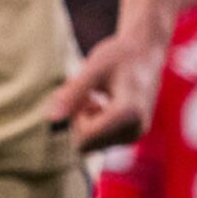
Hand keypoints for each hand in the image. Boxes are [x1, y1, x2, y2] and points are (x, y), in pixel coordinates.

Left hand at [46, 22, 162, 151]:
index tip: (83, 94)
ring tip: (95, 98)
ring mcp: (135, 135)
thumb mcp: (92, 69)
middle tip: (87, 95)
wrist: (146, 53)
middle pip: (86, 145)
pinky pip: (100, 141)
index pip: (84, 137)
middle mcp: (135, 130)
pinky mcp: (132, 135)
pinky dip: (95, 124)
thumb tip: (51, 118)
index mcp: (128, 114)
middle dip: (80, 121)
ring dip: (87, 122)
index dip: (75, 117)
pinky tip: (102, 104)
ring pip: (92, 144)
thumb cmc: (118, 56)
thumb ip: (72, 93)